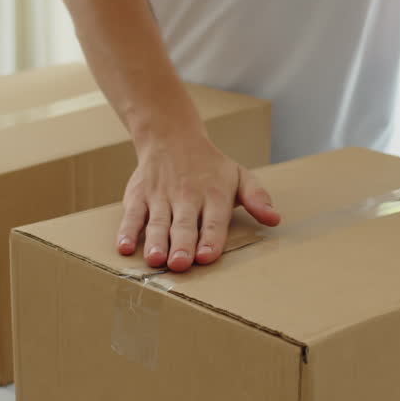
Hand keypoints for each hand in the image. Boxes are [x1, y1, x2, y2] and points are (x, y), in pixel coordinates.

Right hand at [117, 128, 279, 271]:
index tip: (207, 256)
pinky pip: (132, 214)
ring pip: (158, 222)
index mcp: (214, 195)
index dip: (211, 238)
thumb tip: (275, 219)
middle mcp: (187, 196)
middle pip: (184, 224)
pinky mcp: (139, 196)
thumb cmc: (211, 166)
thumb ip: (257, 198)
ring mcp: (160, 196)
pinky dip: (126, 231)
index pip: (214, 220)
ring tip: (156, 260)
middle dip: (182, 245)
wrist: (172, 136)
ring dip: (156, 242)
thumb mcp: (240, 176)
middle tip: (180, 264)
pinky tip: (124, 248)